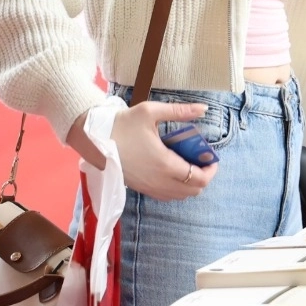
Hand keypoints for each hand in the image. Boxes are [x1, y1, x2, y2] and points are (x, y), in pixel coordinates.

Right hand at [69, 102, 218, 201]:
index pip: (199, 179)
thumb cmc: (122, 124)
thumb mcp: (151, 112)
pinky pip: (166, 196)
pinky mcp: (140, 188)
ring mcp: (148, 187)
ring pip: (180, 196)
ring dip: (190, 183)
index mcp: (165, 165)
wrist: (94, 139)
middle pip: (193, 191)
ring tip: (189, 163)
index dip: (211, 171)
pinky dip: (176, 188)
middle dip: (203, 176)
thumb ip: (180, 111)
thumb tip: (204, 108)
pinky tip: (173, 169)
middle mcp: (158, 181)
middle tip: (202, 159)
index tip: (212, 158)